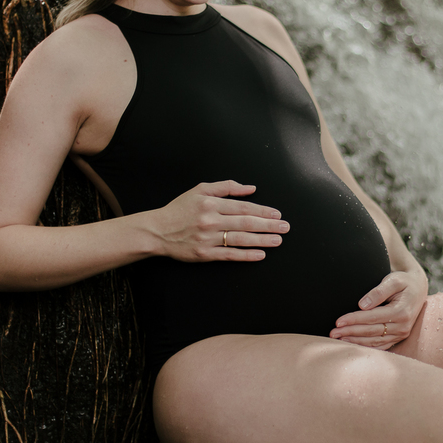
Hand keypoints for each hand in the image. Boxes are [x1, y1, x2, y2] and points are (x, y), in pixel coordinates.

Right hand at [150, 180, 287, 261]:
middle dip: (268, 225)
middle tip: (284, 227)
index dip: (262, 211)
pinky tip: (260, 255)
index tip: (276, 214)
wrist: (158, 231)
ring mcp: (208, 238)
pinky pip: (229, 255)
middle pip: (245, 223)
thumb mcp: (200, 190)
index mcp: (211, 203)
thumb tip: (250, 188)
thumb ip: (226, 187)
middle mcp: (210, 220)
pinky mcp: (204, 254)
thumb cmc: (180, 209)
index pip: (243, 207)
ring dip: (261, 240)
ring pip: (240, 239)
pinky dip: (246, 255)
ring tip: (277, 241)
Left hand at [329, 269, 427, 348]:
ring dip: (355, 341)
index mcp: (402, 312)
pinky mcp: (398, 337)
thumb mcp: (393, 280)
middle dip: (350, 332)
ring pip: (374, 341)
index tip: (338, 321)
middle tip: (331, 333)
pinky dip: (365, 346)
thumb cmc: (404, 281)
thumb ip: (378, 291)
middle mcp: (403, 326)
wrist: (418, 288)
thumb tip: (362, 305)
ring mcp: (401, 334)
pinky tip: (352, 344)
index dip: (354, 319)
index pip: (372, 318)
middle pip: (371, 331)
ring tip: (337, 339)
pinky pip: (380, 345)